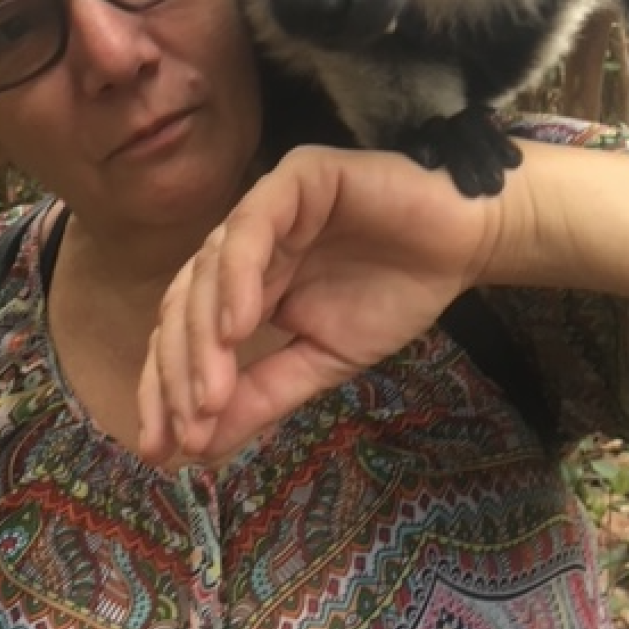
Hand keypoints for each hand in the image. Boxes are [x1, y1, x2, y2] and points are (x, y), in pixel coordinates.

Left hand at [138, 145, 501, 464]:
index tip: (163, 451)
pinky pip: (252, 225)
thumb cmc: (395, 293)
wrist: (464, 244)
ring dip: (202, 335)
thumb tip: (198, 448)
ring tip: (209, 395)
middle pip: (183, 304)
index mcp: (242, 283)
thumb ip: (262, 394)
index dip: (166, 390)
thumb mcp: (321, 361)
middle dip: (177, 372)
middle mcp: (241, 244)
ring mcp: (264, 207)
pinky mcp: (295, 177)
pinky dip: (238, 275)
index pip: (183, 334)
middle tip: (186, 430)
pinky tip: (239, 327)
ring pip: (208, 268)